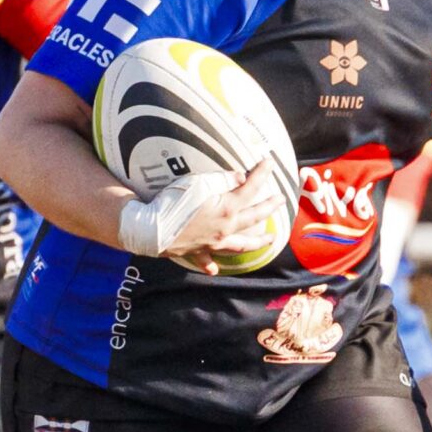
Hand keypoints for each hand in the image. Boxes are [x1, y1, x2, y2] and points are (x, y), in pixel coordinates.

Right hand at [123, 163, 290, 268]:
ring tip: (270, 241)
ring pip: (241, 244)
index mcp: (227, 209)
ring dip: (257, 242)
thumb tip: (241, 178)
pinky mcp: (196, 251)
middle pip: (254, 218)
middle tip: (281, 200)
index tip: (270, 162)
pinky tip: (215, 269)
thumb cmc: (173, 203)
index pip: (250, 188)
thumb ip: (222, 179)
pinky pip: (207, 260)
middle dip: (269, 207)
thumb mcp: (198, 183)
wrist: (149, 230)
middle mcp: (225, 228)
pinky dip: (211, 265)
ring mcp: (212, 243)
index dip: (261, 174)